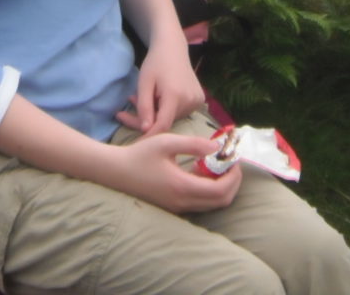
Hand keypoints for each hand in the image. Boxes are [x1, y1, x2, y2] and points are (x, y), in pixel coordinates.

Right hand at [107, 132, 242, 213]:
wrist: (116, 172)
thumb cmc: (140, 155)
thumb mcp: (167, 142)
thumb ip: (194, 144)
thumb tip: (217, 147)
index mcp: (182, 187)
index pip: (220, 190)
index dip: (233, 176)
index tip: (233, 159)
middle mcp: (182, 202)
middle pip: (220, 202)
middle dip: (232, 183)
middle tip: (230, 163)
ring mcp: (177, 208)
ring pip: (210, 204)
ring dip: (220, 187)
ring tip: (214, 165)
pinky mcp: (172, 207)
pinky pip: (199, 204)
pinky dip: (207, 191)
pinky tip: (198, 171)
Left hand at [116, 37, 205, 136]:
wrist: (173, 49)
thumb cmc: (155, 63)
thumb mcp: (144, 83)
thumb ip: (144, 107)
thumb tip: (145, 130)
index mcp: (175, 95)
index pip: (163, 125)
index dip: (149, 135)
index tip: (137, 143)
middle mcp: (190, 100)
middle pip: (166, 121)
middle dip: (147, 119)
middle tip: (128, 107)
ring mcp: (197, 101)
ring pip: (172, 118)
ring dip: (156, 113)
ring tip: (145, 97)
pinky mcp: (199, 100)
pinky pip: (180, 112)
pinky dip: (167, 109)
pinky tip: (160, 97)